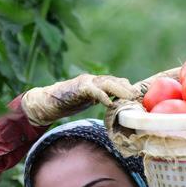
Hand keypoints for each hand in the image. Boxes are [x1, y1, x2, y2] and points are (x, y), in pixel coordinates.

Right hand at [20, 74, 139, 125]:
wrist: (47, 102)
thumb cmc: (67, 103)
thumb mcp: (88, 101)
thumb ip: (100, 99)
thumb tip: (114, 106)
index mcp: (96, 83)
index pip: (116, 83)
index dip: (128, 88)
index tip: (139, 96)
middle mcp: (93, 80)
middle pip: (115, 81)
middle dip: (128, 88)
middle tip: (139, 97)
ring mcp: (85, 82)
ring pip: (107, 83)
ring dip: (120, 90)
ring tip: (130, 97)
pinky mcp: (78, 88)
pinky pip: (93, 91)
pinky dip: (102, 96)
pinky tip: (110, 103)